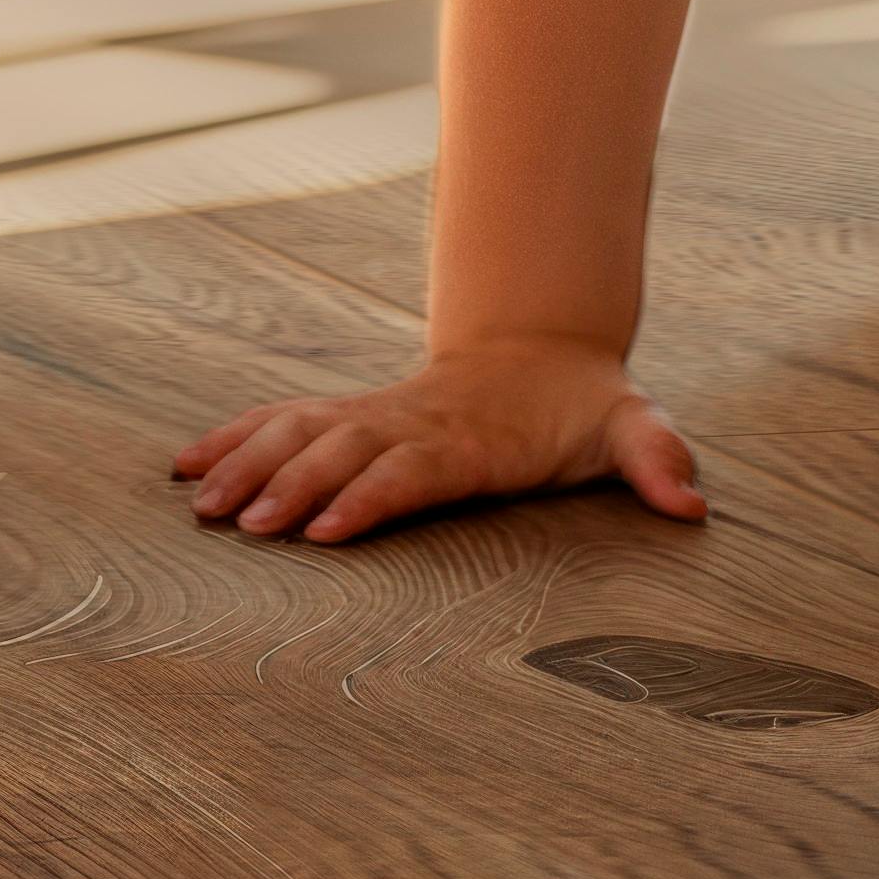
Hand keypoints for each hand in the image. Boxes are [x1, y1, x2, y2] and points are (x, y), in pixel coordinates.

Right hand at [171, 338, 703, 544]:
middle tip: (244, 527)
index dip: (372, 495)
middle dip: (292, 485)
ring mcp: (376, 414)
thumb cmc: (582, 406)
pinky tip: (185, 465)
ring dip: (249, 462)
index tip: (326, 531)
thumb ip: (658, 458)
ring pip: (302, 431)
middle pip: (344, 450)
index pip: (415, 466)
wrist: (543, 347)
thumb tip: (693, 502)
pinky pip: (283, 421)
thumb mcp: (630, 426)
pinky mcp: (351, 416)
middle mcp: (413, 421)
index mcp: (472, 436)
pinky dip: (233, 436)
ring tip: (198, 503)